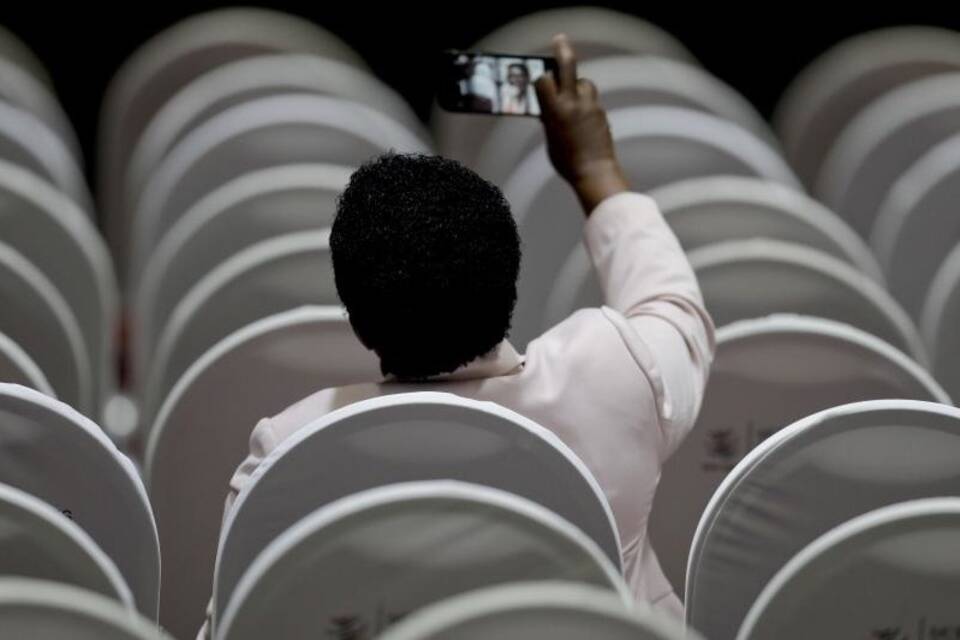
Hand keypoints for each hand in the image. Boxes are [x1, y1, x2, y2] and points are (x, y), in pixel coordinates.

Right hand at [536, 34, 627, 212]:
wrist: (595, 172)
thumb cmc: (567, 162)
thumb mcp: (550, 139)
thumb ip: (549, 119)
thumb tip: (549, 107)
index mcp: (554, 111)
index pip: (544, 80)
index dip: (540, 78)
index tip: (538, 80)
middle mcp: (572, 103)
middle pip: (567, 66)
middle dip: (562, 51)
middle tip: (559, 39)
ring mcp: (590, 106)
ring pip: (583, 83)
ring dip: (577, 84)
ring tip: (571, 98)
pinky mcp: (601, 112)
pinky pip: (591, 100)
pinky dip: (585, 103)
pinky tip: (582, 119)